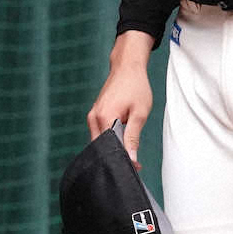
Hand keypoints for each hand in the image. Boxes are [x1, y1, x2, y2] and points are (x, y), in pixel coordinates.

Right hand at [86, 31, 154, 169]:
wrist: (127, 66)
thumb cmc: (136, 87)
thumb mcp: (139, 113)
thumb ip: (133, 137)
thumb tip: (131, 159)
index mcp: (104, 118)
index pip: (108, 149)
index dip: (121, 160)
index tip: (136, 167)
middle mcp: (94, 118)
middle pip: (101, 148)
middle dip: (116, 156)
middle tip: (134, 164)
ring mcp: (93, 116)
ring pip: (100, 141)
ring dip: (114, 148)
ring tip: (130, 152)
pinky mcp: (96, 114)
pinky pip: (100, 133)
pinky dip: (111, 139)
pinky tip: (123, 141)